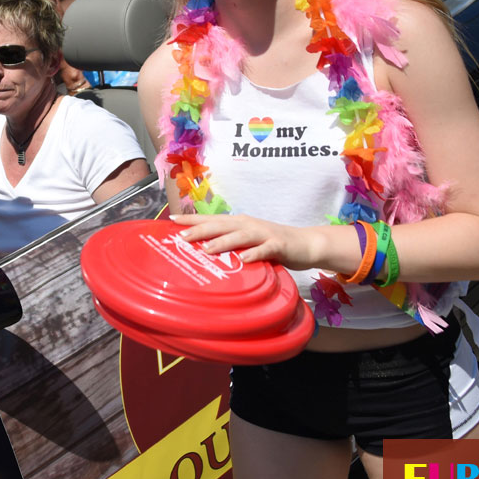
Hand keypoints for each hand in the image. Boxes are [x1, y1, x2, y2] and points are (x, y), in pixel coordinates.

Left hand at [169, 213, 324, 269]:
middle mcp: (248, 225)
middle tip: (181, 236)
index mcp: (238, 223)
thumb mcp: (247, 242)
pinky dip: (255, 253)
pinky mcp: (279, 245)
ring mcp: (264, 234)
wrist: (306, 243)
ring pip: (240, 236)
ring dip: (223, 242)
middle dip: (201, 229)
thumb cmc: (272, 244)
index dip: (192, 219)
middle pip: (221, 225)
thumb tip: (203, 251)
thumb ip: (229, 244)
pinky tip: (244, 259)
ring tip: (206, 249)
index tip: (172, 220)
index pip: (211, 219)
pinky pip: (265, 249)